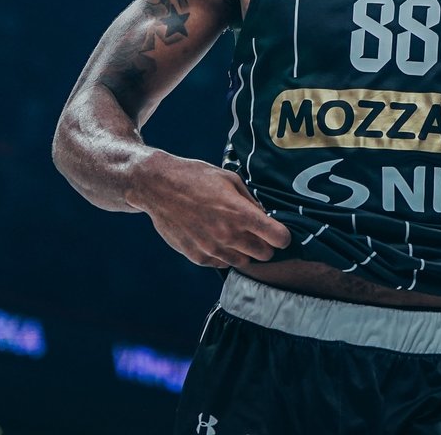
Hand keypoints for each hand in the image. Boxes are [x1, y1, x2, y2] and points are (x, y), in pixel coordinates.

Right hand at [127, 151, 291, 267]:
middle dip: (265, 244)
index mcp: (240, 213)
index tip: (277, 231)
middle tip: (255, 232)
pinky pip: (222, 263)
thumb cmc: (195, 178)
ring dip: (244, 251)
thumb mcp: (229, 179)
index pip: (279, 238)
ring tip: (232, 232)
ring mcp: (213, 249)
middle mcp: (229, 235)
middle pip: (265, 255)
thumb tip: (265, 217)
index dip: (282, 235)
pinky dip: (224, 254)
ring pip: (244, 262)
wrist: (158, 187)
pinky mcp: (198, 257)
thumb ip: (250, 201)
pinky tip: (214, 236)